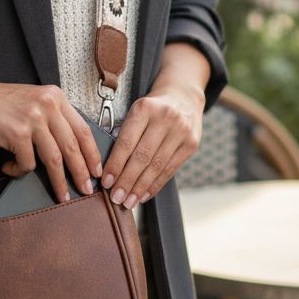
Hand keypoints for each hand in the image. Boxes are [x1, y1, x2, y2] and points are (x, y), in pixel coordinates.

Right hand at [0, 78, 103, 203]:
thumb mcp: (31, 101)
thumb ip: (51, 118)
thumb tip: (70, 149)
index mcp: (54, 96)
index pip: (83, 129)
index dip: (92, 153)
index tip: (97, 170)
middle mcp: (47, 105)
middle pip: (73, 147)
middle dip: (82, 173)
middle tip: (86, 189)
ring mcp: (32, 119)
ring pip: (55, 160)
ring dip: (59, 182)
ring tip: (61, 196)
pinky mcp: (17, 134)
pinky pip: (27, 164)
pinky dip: (19, 171)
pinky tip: (9, 167)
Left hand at [99, 82, 205, 208]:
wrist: (183, 97)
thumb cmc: (153, 108)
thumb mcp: (137, 111)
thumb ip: (126, 134)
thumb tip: (110, 169)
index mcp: (144, 108)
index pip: (127, 142)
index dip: (115, 165)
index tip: (106, 182)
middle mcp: (165, 118)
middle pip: (142, 157)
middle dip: (127, 181)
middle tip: (116, 198)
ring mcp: (181, 131)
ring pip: (157, 166)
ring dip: (141, 187)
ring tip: (129, 201)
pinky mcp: (191, 144)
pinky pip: (171, 169)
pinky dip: (156, 184)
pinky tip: (145, 195)